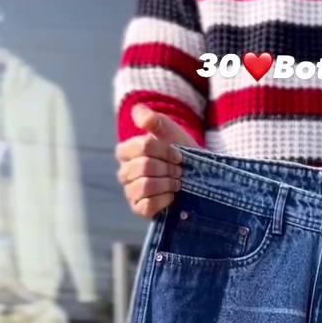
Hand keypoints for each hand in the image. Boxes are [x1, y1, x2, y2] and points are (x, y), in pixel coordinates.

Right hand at [115, 104, 193, 218]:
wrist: (196, 178)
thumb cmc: (180, 153)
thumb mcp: (170, 132)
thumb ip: (155, 120)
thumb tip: (139, 113)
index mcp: (127, 151)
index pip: (141, 147)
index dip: (164, 151)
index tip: (179, 156)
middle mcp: (125, 172)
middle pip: (144, 167)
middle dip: (168, 168)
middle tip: (179, 171)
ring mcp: (130, 192)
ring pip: (144, 186)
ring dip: (167, 183)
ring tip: (177, 183)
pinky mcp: (139, 209)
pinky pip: (147, 205)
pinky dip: (163, 199)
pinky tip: (172, 196)